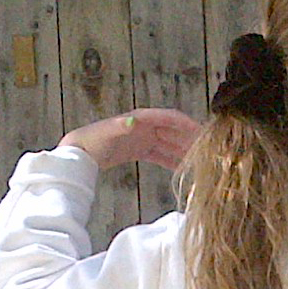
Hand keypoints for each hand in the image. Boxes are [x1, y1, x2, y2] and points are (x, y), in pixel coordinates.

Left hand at [59, 108, 199, 171]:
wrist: (78, 153)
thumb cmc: (91, 140)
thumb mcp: (107, 133)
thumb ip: (121, 126)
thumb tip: (134, 121)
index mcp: (141, 119)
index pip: (170, 118)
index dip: (188, 125)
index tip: (204, 134)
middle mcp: (144, 126)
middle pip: (173, 131)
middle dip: (191, 140)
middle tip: (209, 152)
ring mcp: (142, 138)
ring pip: (170, 144)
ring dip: (184, 152)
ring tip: (200, 163)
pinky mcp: (139, 150)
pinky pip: (161, 154)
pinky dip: (172, 161)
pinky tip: (183, 170)